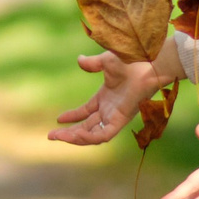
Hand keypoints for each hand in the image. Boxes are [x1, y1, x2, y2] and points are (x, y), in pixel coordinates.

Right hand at [49, 54, 164, 145]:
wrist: (147, 63)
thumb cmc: (132, 61)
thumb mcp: (106, 61)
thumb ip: (92, 64)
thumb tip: (79, 60)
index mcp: (105, 97)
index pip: (85, 112)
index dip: (72, 116)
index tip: (58, 120)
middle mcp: (110, 109)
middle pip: (86, 126)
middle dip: (68, 132)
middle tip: (51, 136)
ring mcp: (115, 116)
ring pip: (93, 134)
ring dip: (76, 137)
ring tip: (60, 137)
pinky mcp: (121, 120)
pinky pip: (104, 135)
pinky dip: (91, 137)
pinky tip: (77, 136)